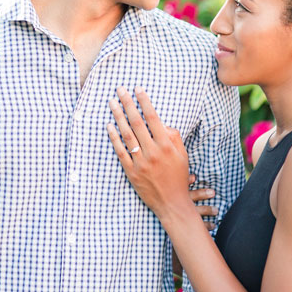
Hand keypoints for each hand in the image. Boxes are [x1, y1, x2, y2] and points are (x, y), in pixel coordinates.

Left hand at [108, 87, 214, 224]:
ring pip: (127, 135)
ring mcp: (141, 162)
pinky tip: (109, 126)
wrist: (172, 203)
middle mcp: (153, 152)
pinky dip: (114, 138)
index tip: (138, 89)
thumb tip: (163, 123)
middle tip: (119, 89)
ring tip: (112, 103)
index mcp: (167, 146)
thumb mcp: (182, 155)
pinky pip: (120, 151)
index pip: (153, 118)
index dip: (144, 102)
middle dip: (127, 103)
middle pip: (137, 123)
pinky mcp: (131, 172)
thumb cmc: (178, 176)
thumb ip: (174, 137)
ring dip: (118, 117)